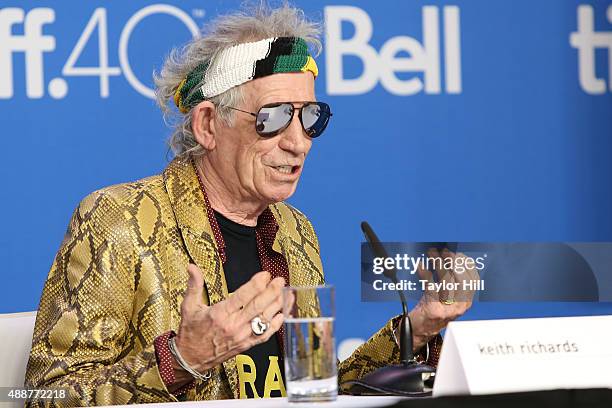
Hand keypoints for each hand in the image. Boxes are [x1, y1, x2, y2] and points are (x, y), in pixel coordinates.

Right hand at [171, 264, 284, 386]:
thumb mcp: (189, 306)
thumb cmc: (191, 332)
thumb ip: (194, 285)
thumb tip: (192, 267)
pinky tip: (282, 314)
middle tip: (279, 280)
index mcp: (219, 314)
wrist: (191, 359)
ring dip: (277, 305)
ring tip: (285, 292)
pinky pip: (265, 335)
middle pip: (257, 306)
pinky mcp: (246, 345)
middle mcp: (233, 325)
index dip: (256, 284)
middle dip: (271, 292)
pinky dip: (276, 324)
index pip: (242, 296)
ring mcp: (241, 336)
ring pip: (264, 319)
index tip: (265, 275)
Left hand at [408, 248, 478, 350]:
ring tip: (432, 254)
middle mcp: (460, 307)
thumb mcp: (447, 296)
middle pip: (461, 280)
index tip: (458, 254)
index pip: (473, 280)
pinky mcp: (434, 310)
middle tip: (444, 252)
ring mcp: (447, 309)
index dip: (466, 265)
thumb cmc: (433, 309)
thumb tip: (451, 257)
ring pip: (446, 282)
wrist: (420, 330)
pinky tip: (421, 265)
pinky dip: (425, 274)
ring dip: (439, 264)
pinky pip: (430, 287)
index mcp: (466, 302)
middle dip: (453, 262)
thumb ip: (451, 280)